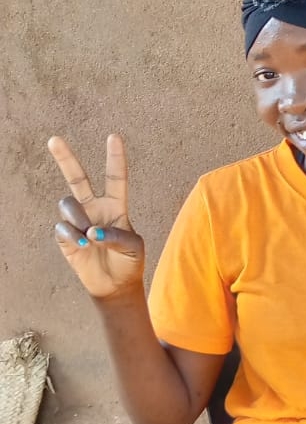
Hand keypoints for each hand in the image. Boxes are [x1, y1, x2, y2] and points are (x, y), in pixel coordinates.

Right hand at [47, 135, 144, 301]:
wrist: (115, 286)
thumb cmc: (129, 262)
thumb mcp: (133, 247)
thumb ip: (117, 235)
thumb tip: (91, 231)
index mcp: (116, 206)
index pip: (116, 178)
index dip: (115, 158)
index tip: (114, 137)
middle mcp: (94, 208)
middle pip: (77, 178)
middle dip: (65, 159)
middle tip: (53, 139)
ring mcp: (78, 221)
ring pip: (67, 204)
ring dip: (77, 217)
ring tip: (88, 234)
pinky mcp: (65, 237)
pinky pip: (62, 227)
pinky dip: (72, 235)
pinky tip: (83, 244)